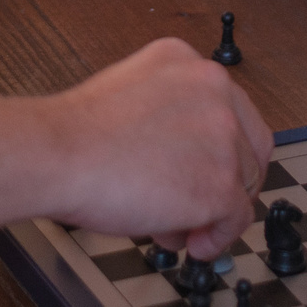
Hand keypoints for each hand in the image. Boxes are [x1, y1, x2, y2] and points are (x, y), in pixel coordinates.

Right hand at [44, 39, 271, 258]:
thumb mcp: (131, 91)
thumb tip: (186, 157)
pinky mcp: (220, 183)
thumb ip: (168, 111)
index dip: (223, 149)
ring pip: (244, 184)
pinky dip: (217, 238)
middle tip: (203, 204)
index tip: (210, 168)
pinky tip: (193, 243)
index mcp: (188, 62)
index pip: (233, 109)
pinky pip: (236, 219)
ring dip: (214, 212)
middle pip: (249, 147)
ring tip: (177, 226)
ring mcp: (222, 137)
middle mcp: (214, 91)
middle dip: (227, 181)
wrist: (58, 153)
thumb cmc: (77, 133)